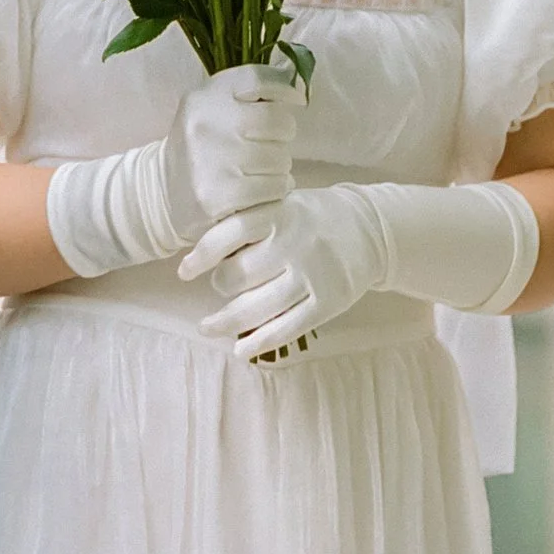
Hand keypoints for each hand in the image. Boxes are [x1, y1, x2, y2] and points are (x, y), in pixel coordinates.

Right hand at [45, 60, 302, 277]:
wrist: (161, 192)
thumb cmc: (200, 145)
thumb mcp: (212, 107)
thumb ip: (247, 93)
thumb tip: (298, 88)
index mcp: (205, 97)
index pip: (258, 80)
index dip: (284, 88)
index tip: (296, 99)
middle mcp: (207, 125)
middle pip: (278, 122)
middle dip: (283, 135)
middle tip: (271, 144)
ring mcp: (211, 162)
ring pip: (280, 160)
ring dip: (280, 167)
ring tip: (262, 170)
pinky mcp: (218, 196)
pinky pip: (274, 189)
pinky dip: (276, 190)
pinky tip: (263, 189)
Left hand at [183, 183, 387, 361]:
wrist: (370, 230)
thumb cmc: (311, 218)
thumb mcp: (284, 204)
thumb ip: (251, 221)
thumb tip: (201, 253)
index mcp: (281, 213)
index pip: (231, 233)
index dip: (202, 254)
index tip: (184, 271)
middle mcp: (297, 243)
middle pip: (241, 274)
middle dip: (222, 285)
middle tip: (220, 286)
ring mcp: (315, 274)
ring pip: (260, 307)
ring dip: (227, 322)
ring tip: (208, 327)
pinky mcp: (329, 301)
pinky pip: (288, 328)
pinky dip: (260, 342)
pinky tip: (240, 350)